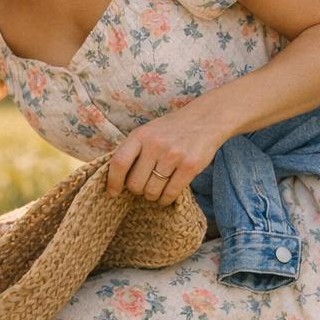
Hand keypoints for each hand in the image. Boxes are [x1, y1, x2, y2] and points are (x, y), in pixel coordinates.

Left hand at [105, 100, 225, 206]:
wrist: (206, 119)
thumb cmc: (172, 129)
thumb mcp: (148, 132)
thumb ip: (133, 150)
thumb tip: (115, 178)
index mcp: (140, 135)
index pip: (119, 163)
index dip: (113, 181)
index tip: (113, 192)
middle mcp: (155, 144)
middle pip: (135, 183)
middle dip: (137, 190)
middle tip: (144, 187)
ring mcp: (173, 155)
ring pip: (152, 191)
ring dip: (152, 196)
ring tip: (156, 190)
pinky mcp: (189, 166)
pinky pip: (170, 193)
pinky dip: (166, 199)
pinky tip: (166, 195)